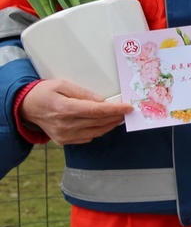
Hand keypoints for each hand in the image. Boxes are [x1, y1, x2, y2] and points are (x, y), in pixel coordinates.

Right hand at [17, 80, 131, 144]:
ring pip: (96, 132)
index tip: (128, 107)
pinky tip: (105, 123)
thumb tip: (101, 100)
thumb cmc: (43, 93)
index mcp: (65, 109)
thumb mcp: (61, 85)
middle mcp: (66, 125)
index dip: (115, 110)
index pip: (96, 111)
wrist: (25, 108)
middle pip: (99, 122)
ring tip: (119, 117)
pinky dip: (99, 130)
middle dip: (116, 116)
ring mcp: (65, 135)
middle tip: (127, 111)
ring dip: (110, 125)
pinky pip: (88, 137)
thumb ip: (83, 93)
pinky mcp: (64, 141)